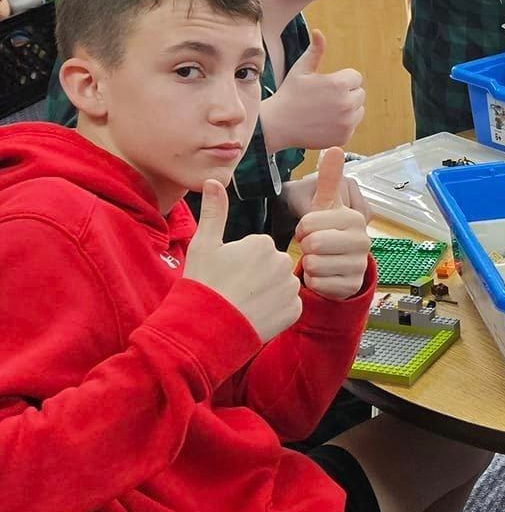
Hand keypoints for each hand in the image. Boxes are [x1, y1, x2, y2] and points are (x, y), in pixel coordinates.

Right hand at [182, 176, 301, 341]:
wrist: (208, 330)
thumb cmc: (203, 285)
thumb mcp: (204, 245)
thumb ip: (215, 212)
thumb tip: (213, 181)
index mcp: (263, 243)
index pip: (258, 248)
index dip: (241, 262)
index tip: (227, 274)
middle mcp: (283, 262)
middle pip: (272, 265)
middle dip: (258, 275)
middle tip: (235, 289)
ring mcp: (291, 288)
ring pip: (281, 285)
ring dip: (267, 293)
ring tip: (244, 303)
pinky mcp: (294, 311)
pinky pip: (288, 306)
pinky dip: (274, 311)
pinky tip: (255, 315)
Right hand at [264, 30, 364, 151]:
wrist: (278, 125)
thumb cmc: (289, 95)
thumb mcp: (301, 69)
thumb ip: (315, 51)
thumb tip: (319, 32)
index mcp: (339, 84)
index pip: (356, 77)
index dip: (342, 80)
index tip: (326, 86)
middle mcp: (346, 103)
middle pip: (359, 94)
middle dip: (346, 94)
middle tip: (325, 99)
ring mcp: (347, 122)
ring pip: (359, 110)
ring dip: (347, 109)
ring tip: (325, 111)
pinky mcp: (345, 136)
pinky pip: (352, 126)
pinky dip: (343, 125)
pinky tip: (325, 123)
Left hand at [293, 148, 371, 299]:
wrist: (338, 260)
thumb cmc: (327, 227)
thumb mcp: (325, 202)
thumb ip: (329, 178)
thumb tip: (335, 148)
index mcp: (355, 217)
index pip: (310, 223)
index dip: (303, 227)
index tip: (310, 228)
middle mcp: (363, 241)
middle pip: (313, 244)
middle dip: (306, 246)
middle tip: (313, 244)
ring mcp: (359, 265)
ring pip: (314, 265)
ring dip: (309, 264)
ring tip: (318, 259)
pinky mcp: (352, 286)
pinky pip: (318, 284)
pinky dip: (313, 281)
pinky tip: (322, 274)